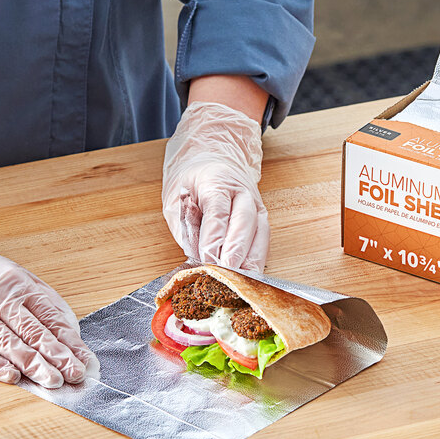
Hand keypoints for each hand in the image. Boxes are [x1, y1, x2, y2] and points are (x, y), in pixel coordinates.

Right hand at [0, 237, 98, 387]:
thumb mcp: (27, 281)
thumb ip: (49, 306)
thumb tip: (72, 337)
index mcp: (23, 288)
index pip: (52, 319)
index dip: (70, 342)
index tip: (85, 360)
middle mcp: (2, 301)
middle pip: (33, 332)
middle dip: (57, 356)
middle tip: (74, 374)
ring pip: (9, 344)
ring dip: (32, 365)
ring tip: (53, 381)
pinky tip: (13, 377)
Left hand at [162, 102, 268, 272]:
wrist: (215, 157)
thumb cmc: (191, 180)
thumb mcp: (175, 197)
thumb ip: (185, 224)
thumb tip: (197, 254)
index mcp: (216, 180)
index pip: (218, 210)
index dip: (213, 236)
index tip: (208, 258)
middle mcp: (242, 191)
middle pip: (244, 222)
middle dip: (235, 251)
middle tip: (225, 273)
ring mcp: (257, 205)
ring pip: (260, 233)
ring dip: (251, 259)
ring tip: (241, 281)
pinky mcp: (263, 219)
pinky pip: (264, 241)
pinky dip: (257, 260)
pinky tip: (250, 278)